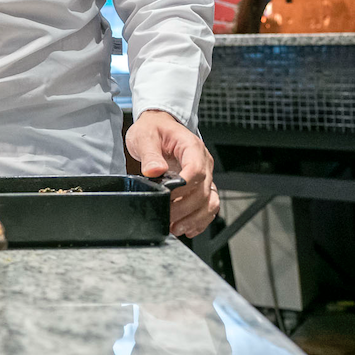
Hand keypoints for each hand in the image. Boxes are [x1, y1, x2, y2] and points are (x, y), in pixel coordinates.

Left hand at [125, 109, 219, 237]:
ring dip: (195, 218)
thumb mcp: (145, 136)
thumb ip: (149, 154)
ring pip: (209, 201)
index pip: (196, 170)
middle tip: (166, 217)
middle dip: (185, 208)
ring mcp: (204, 175)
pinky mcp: (200, 185)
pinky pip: (208, 205)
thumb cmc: (154, 129)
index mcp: (192, 147)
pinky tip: (187, 228)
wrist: (158, 126)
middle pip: (202, 190)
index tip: (168, 198)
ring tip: (175, 228)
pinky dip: (200, 220)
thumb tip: (154, 170)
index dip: (184, 188)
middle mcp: (203, 162)